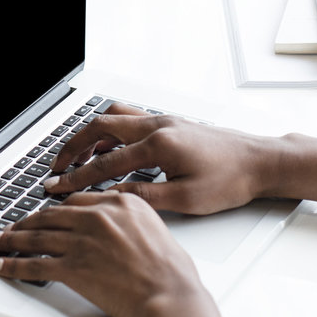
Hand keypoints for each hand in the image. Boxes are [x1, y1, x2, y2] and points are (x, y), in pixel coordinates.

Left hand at [0, 192, 211, 316]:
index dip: (54, 208)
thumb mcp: (152, 226)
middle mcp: (97, 216)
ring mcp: (82, 240)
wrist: (169, 294)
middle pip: (50, 215)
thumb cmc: (169, 269)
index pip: (75, 200)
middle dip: (26, 221)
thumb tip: (112, 226)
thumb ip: (126, 219)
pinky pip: (34, 265)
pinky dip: (12, 265)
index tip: (44, 211)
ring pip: (36, 236)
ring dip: (11, 240)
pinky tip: (1, 265)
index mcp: (118, 202)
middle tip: (11, 225)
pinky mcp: (72, 267)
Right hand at [44, 103, 270, 214]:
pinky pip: (130, 120)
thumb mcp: (186, 199)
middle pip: (100, 127)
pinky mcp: (169, 123)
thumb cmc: (230, 180)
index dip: (77, 178)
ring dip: (91, 134)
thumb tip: (111, 199)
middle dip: (73, 146)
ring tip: (77, 157)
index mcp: (159, 145)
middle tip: (56, 166)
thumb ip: (145, 197)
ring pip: (114, 117)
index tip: (57, 188)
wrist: (259, 161)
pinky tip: (110, 150)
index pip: (105, 163)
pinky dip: (111, 131)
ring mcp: (163, 121)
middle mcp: (157, 126)